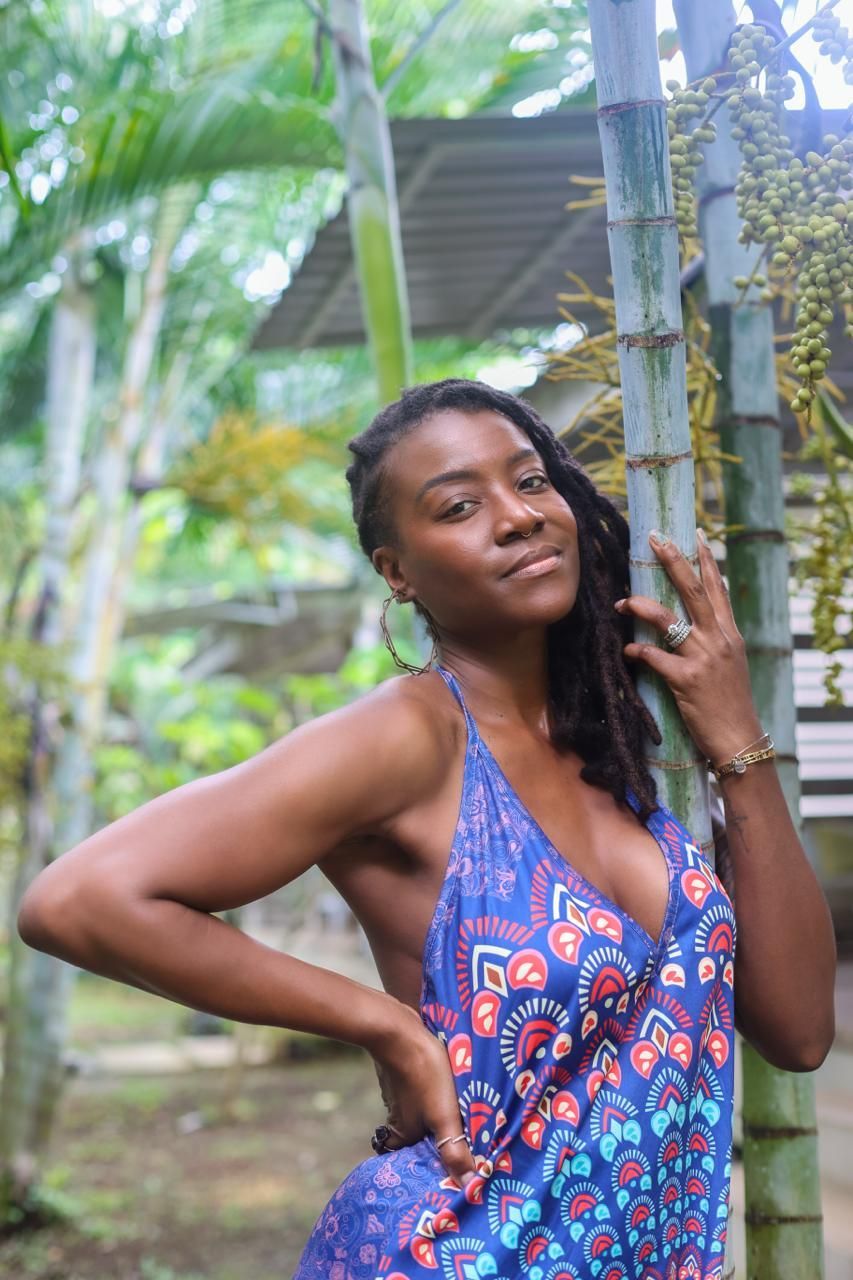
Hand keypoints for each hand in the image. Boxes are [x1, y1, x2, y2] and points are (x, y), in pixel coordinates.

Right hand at [370, 1003, 477, 1188]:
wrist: (399, 1029)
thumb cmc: (424, 1073)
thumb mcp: (444, 1114)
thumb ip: (455, 1150)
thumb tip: (470, 1187)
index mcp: (404, 1135)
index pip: (415, 1163)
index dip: (431, 1169)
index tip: (451, 1174)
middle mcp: (398, 1120)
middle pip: (421, 1140)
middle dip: (441, 1144)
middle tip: (468, 1147)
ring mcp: (400, 1097)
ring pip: (423, 1117)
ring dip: (440, 1119)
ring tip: (467, 1121)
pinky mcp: (406, 1076)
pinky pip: (422, 1096)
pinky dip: (435, 1098)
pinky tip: (452, 1093)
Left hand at [614, 528, 765, 765]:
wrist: (739, 740)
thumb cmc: (730, 705)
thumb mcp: (730, 666)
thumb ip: (714, 642)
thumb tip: (691, 624)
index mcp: (730, 635)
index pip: (718, 589)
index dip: (706, 560)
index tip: (695, 533)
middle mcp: (719, 640)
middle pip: (693, 591)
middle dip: (674, 561)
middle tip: (656, 538)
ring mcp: (703, 659)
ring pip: (668, 620)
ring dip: (641, 607)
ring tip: (622, 601)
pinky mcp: (686, 681)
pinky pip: (655, 657)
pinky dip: (637, 651)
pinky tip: (627, 650)